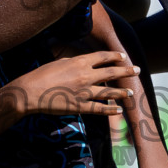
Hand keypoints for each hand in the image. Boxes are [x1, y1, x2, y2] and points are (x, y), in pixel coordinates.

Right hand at [12, 51, 136, 116]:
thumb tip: (83, 62)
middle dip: (125, 71)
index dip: (114, 57)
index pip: (102, 57)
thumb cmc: (41, 75)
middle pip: (111, 72)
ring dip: (121, 92)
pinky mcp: (80, 107)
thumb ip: (74, 61)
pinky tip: (118, 110)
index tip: (123, 57)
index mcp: (79, 62)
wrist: (31, 91)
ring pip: (109, 91)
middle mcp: (85, 75)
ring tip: (131, 93)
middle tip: (137, 70)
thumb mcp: (59, 62)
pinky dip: (110, 110)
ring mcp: (84, 92)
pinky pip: (99, 109)